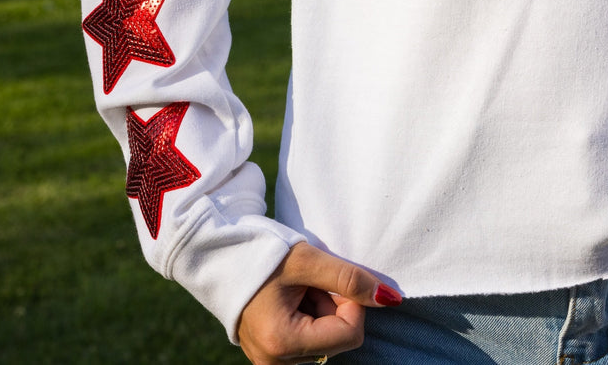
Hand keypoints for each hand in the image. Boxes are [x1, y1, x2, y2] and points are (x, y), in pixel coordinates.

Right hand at [237, 242, 401, 364]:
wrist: (218, 254)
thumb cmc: (259, 254)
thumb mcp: (308, 261)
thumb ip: (350, 280)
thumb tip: (389, 298)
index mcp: (282, 342)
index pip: (349, 333)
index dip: (350, 302)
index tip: (330, 279)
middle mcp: (275, 361)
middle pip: (337, 339)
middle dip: (332, 306)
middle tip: (306, 282)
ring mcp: (271, 361)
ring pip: (324, 340)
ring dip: (319, 310)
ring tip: (293, 288)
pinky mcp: (270, 354)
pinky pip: (307, 340)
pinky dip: (308, 317)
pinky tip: (288, 299)